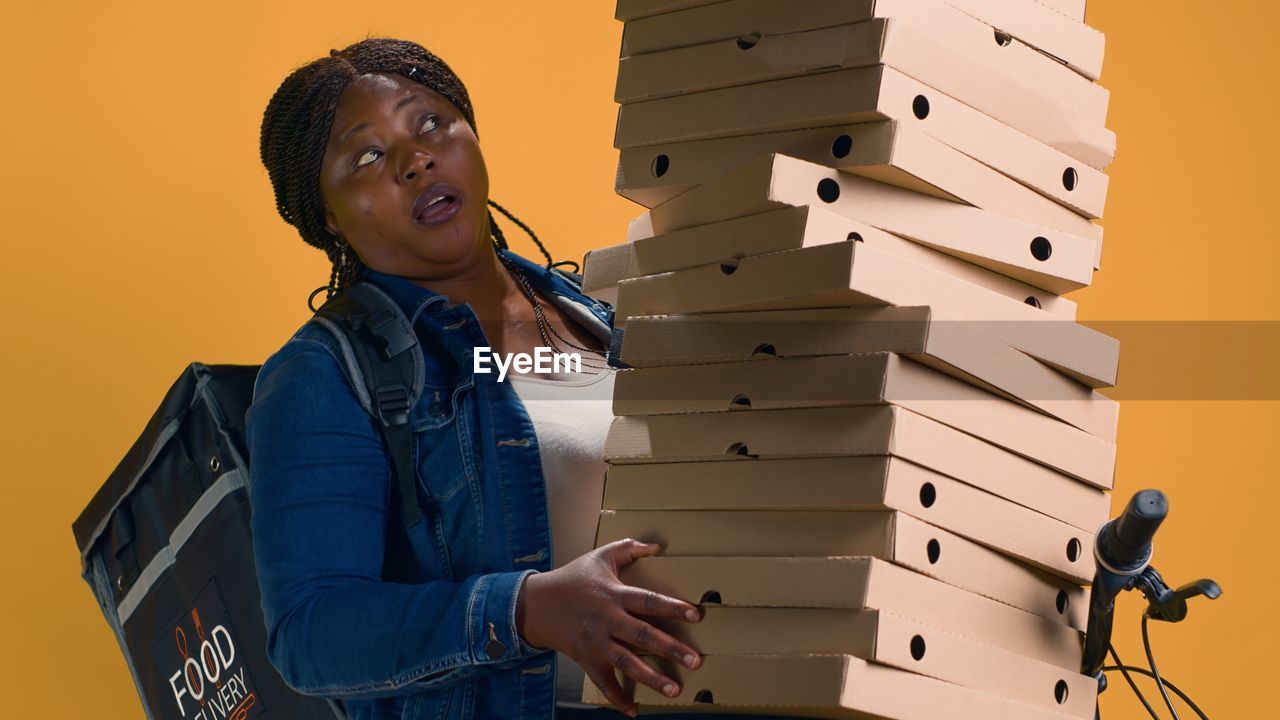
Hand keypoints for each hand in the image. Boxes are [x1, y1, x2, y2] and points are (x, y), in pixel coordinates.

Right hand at [515, 538, 701, 716]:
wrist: (537, 604)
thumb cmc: (573, 578)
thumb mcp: (600, 556)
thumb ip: (628, 548)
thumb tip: (656, 546)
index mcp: (614, 594)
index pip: (649, 600)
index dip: (672, 607)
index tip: (696, 615)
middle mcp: (608, 619)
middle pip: (643, 635)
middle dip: (671, 649)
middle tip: (695, 661)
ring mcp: (596, 642)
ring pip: (627, 662)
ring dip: (651, 678)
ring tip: (675, 689)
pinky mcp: (586, 658)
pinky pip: (604, 682)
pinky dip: (617, 698)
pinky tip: (634, 710)